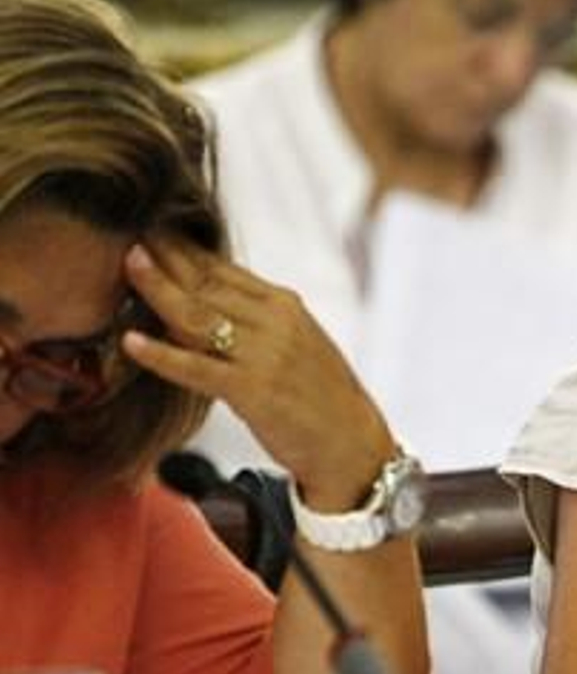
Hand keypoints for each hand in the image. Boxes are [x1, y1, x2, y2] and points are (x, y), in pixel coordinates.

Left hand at [120, 238, 392, 508]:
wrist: (351, 442)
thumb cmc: (320, 397)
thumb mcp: (295, 343)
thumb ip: (254, 319)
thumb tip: (200, 301)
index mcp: (286, 306)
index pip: (224, 269)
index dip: (184, 249)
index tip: (152, 231)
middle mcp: (276, 322)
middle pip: (208, 284)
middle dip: (166, 258)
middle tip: (128, 236)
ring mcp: (264, 355)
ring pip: (199, 316)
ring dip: (159, 289)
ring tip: (128, 266)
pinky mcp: (253, 390)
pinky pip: (197, 368)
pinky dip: (162, 355)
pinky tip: (132, 343)